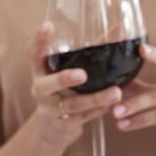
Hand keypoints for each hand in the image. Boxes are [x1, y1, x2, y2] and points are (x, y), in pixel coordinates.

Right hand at [27, 23, 122, 150]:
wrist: (52, 129)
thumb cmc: (64, 90)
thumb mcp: (69, 70)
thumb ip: (93, 49)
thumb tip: (121, 27)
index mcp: (40, 70)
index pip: (34, 53)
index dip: (39, 40)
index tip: (48, 26)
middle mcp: (40, 89)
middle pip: (46, 85)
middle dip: (64, 79)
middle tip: (83, 74)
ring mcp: (49, 110)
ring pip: (72, 105)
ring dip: (95, 99)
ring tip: (115, 93)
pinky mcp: (61, 126)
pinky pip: (81, 119)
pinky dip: (98, 112)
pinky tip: (112, 106)